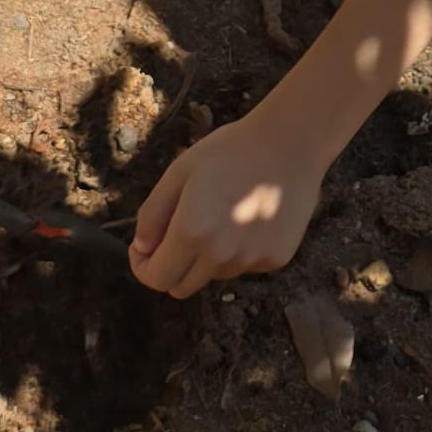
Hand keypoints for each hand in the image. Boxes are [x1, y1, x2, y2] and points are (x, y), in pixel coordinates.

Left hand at [129, 111, 324, 297]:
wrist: (290, 144)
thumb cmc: (231, 150)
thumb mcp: (180, 171)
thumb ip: (152, 213)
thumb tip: (141, 248)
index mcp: (192, 231)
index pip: (156, 278)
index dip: (143, 266)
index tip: (145, 248)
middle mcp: (221, 255)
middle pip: (181, 287)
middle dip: (171, 266)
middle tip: (178, 233)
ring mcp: (251, 261)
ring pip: (212, 275)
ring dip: (206, 257)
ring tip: (223, 213)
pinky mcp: (275, 260)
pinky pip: (242, 266)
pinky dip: (237, 251)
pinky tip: (250, 217)